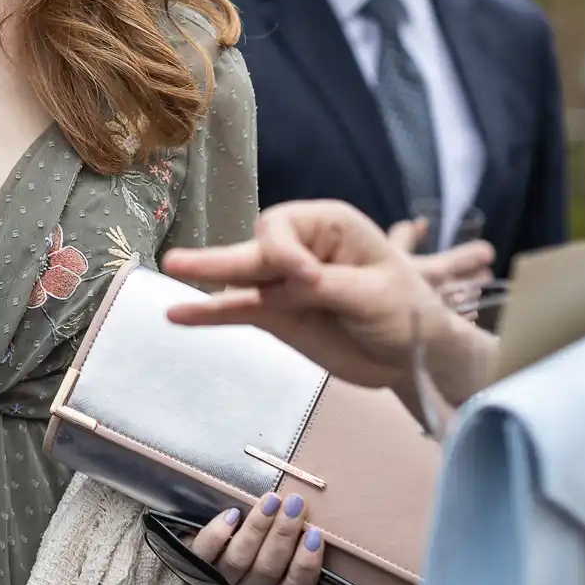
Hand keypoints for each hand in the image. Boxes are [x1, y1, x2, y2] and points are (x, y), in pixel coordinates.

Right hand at [161, 199, 488, 404]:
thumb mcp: (377, 294)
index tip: (307, 279)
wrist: (415, 358)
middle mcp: (299, 248)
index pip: (284, 227)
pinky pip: (237, 312)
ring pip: (239, 278)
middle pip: (254, 249)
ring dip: (206, 275)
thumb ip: (328, 285)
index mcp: (328, 226)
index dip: (284, 252)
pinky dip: (209, 313)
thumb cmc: (408, 311)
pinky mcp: (275, 316)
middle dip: (223, 259)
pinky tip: (178, 314)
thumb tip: (284, 282)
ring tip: (169, 268)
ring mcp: (283, 284)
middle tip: (178, 262)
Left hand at [187, 494, 325, 584]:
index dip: (305, 564)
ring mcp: (218, 579)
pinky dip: (218, 534)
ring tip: (272, 500)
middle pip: (267, 567)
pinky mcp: (192, 563)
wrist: (199, 555)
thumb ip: (294, 547)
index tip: (315, 534)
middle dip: (283, 534)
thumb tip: (313, 522)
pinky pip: (204, 552)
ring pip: (239, 558)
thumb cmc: (253, 550)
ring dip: (258, 527)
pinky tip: (232, 514)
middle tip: (295, 503)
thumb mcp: (277, 558)